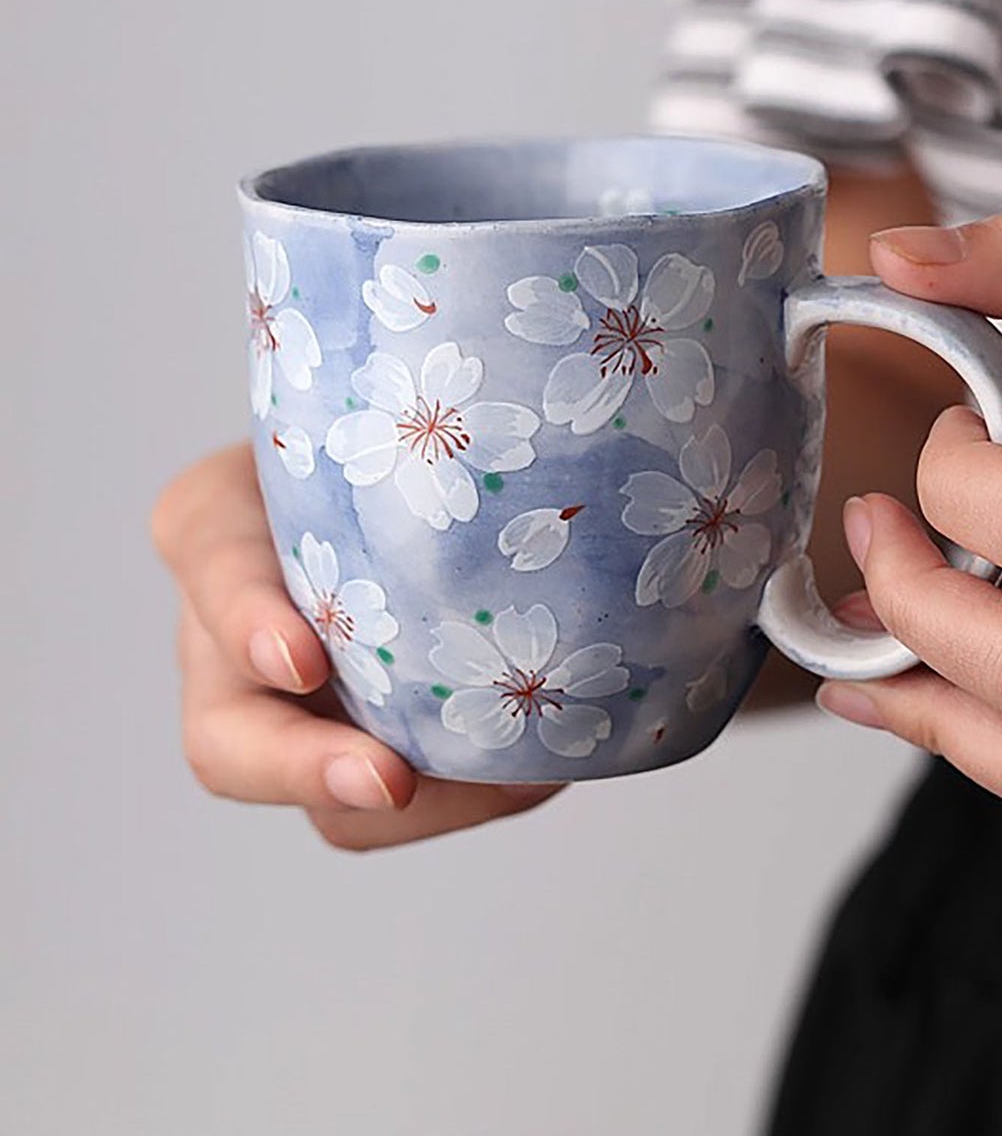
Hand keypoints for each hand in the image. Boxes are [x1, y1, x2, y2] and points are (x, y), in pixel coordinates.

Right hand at [153, 444, 558, 848]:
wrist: (429, 484)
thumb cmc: (408, 432)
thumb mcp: (395, 410)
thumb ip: (434, 432)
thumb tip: (570, 437)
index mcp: (222, 521)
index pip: (213, 562)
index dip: (247, 619)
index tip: (304, 656)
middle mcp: (231, 633)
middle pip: (224, 734)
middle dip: (298, 766)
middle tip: (387, 777)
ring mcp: (285, 713)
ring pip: (316, 793)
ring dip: (417, 797)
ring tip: (512, 772)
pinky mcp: (348, 756)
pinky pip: (384, 811)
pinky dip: (459, 796)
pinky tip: (528, 767)